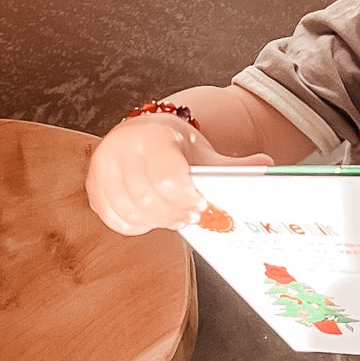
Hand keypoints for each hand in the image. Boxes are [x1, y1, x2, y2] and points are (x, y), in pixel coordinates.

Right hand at [85, 114, 268, 234]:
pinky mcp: (94, 189)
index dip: (187, 198)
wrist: (144, 135)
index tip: (201, 204)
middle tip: (191, 216)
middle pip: (149, 199)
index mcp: (150, 136)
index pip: (168, 178)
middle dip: (174, 213)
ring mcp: (101, 170)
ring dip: (158, 221)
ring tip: (174, 216)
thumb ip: (233, 165)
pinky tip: (154, 217)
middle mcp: (119, 149)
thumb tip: (266, 166)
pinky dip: (138, 225)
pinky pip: (116, 220)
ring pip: (132, 212)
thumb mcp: (205, 153)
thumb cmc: (176, 147)